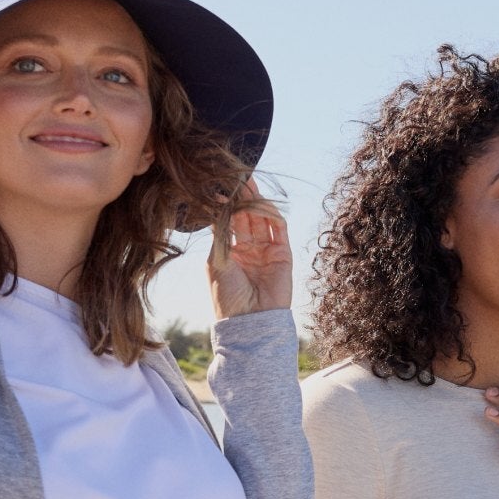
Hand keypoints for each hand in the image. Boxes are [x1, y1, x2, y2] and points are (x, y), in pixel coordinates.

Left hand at [207, 181, 292, 317]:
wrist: (250, 321)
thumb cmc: (227, 296)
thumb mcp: (216, 260)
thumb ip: (220, 233)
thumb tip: (215, 204)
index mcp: (230, 253)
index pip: (230, 222)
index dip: (226, 205)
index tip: (218, 187)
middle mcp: (249, 250)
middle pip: (247, 216)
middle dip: (243, 197)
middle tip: (237, 177)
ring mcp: (266, 251)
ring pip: (263, 219)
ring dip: (257, 201)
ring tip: (248, 185)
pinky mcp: (283, 254)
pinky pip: (279, 229)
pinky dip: (272, 215)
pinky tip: (262, 204)